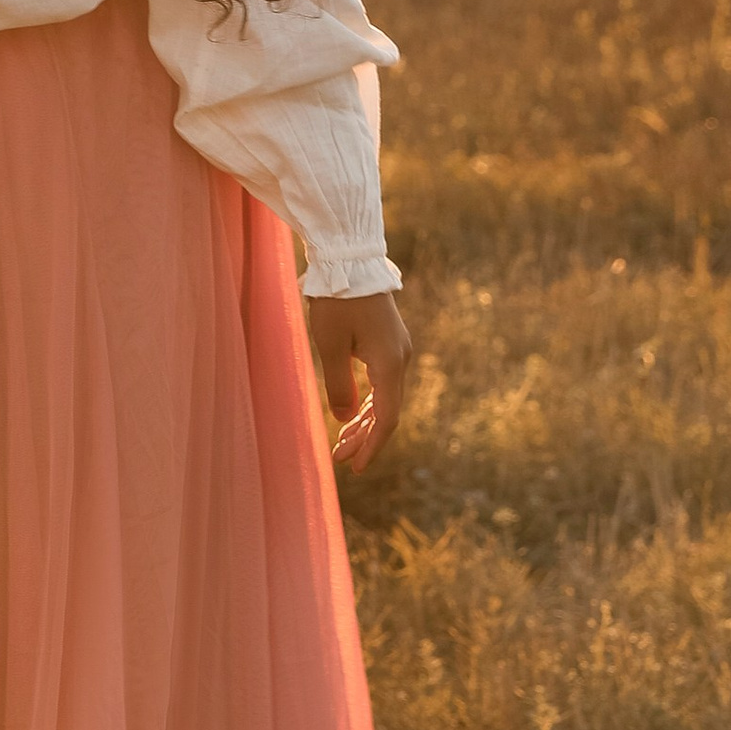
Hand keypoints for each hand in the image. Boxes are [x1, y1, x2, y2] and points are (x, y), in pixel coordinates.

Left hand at [305, 290, 409, 473]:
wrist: (349, 262)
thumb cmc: (337, 302)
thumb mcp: (330, 345)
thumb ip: (338, 385)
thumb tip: (342, 417)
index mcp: (390, 364)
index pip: (387, 418)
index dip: (372, 445)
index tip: (356, 467)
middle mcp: (401, 360)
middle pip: (387, 411)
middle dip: (364, 437)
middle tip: (340, 459)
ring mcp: (397, 350)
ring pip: (385, 397)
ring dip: (364, 421)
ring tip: (342, 442)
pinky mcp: (389, 342)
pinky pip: (382, 382)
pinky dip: (367, 401)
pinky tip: (351, 413)